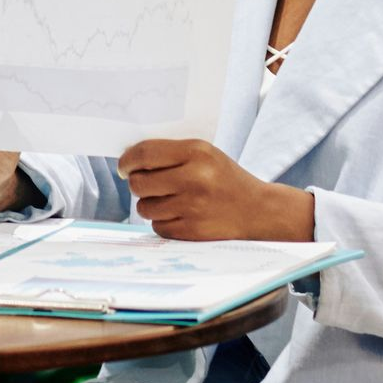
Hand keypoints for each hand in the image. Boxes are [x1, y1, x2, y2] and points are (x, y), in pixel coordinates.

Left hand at [116, 139, 314, 242]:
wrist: (258, 210)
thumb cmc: (224, 178)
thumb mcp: (204, 154)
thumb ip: (170, 154)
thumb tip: (128, 161)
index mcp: (197, 152)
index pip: (145, 153)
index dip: (127, 161)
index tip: (124, 166)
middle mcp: (194, 178)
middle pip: (139, 183)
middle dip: (137, 184)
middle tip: (147, 184)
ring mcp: (193, 207)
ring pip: (145, 208)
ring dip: (150, 205)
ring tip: (169, 200)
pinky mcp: (192, 231)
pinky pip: (157, 227)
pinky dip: (162, 222)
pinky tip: (180, 215)